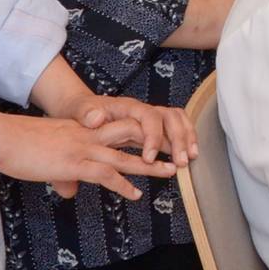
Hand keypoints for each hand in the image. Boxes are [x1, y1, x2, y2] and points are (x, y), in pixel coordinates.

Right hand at [0, 113, 180, 201]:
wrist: (4, 137)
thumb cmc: (22, 143)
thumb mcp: (51, 150)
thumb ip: (65, 168)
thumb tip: (70, 189)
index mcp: (86, 128)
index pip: (123, 124)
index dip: (146, 131)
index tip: (165, 138)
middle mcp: (90, 135)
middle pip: (133, 134)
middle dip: (159, 142)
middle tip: (180, 150)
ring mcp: (84, 148)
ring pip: (126, 155)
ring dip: (150, 165)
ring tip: (171, 171)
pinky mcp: (74, 163)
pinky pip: (105, 174)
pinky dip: (123, 185)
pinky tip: (135, 194)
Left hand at [64, 93, 195, 169]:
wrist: (83, 108)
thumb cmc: (82, 111)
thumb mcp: (78, 111)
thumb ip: (86, 114)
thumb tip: (96, 118)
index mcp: (127, 107)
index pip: (149, 116)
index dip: (153, 137)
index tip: (149, 158)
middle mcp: (143, 109)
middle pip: (170, 117)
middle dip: (178, 140)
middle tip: (180, 162)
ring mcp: (150, 117)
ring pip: (177, 120)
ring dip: (187, 138)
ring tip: (190, 158)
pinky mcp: (153, 125)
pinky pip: (176, 127)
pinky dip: (186, 138)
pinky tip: (189, 153)